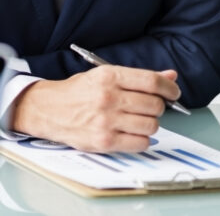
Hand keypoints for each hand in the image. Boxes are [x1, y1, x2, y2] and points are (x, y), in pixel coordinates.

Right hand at [10, 65, 180, 152]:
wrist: (47, 109)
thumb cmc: (76, 93)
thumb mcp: (103, 76)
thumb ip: (137, 78)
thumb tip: (170, 76)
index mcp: (108, 76)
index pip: (151, 81)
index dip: (169, 88)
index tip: (173, 93)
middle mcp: (108, 97)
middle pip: (154, 105)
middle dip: (157, 108)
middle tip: (148, 108)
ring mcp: (106, 120)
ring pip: (151, 125)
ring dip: (149, 124)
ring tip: (136, 121)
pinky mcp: (104, 140)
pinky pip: (140, 143)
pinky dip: (141, 140)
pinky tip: (131, 133)